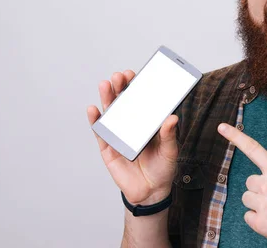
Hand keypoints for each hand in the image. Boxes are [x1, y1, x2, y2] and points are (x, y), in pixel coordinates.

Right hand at [87, 70, 178, 205]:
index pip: (141, 99)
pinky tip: (93, 109)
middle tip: (120, 76)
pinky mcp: (108, 148)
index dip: (136, 86)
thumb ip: (169, 135)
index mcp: (147, 121)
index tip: (135, 73)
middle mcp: (132, 124)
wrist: (151, 192)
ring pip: (111, 113)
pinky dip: (96, 120)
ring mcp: (119, 134)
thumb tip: (172, 117)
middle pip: (124, 102)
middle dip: (121, 87)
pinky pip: (101, 132)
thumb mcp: (170, 150)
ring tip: (106, 85)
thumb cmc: (163, 167)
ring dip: (107, 98)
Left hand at [217, 123, 266, 247]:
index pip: (253, 149)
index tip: (221, 127)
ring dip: (258, 204)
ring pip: (247, 199)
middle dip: (260, 188)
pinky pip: (248, 217)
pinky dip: (259, 220)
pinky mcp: (260, 224)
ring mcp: (263, 205)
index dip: (235, 136)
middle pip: (250, 182)